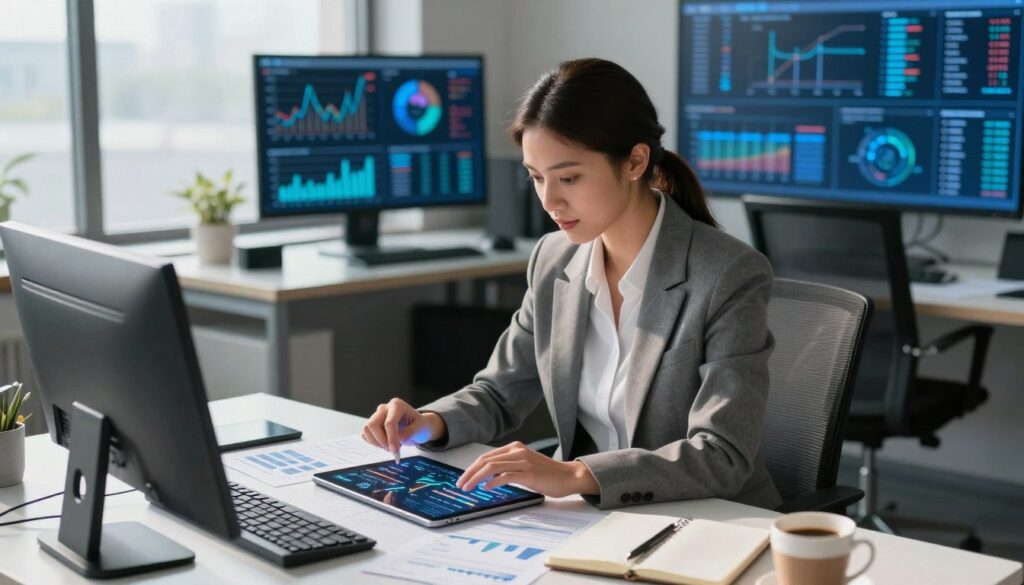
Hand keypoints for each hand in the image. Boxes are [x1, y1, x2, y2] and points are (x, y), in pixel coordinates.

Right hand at [361, 398, 446, 460]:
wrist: (417, 426)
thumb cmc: (419, 425)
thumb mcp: (420, 428)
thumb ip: (409, 433)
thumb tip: (397, 440)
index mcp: (397, 405)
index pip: (389, 423)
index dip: (391, 439)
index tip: (395, 452)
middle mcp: (384, 408)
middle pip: (373, 425)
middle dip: (382, 441)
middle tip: (393, 450)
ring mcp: (376, 416)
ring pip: (367, 430)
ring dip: (377, 443)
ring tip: (390, 447)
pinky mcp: (372, 425)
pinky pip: (365, 435)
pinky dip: (374, 443)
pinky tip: (385, 445)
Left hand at [455, 441, 599, 497]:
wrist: (568, 476)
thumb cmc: (547, 474)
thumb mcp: (524, 466)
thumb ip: (508, 468)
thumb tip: (488, 477)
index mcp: (515, 448)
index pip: (486, 456)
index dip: (472, 468)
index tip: (463, 478)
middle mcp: (517, 452)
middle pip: (486, 460)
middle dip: (469, 473)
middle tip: (460, 484)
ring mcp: (523, 461)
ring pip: (492, 467)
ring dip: (476, 478)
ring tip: (468, 488)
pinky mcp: (529, 473)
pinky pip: (505, 476)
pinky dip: (492, 482)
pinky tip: (485, 488)